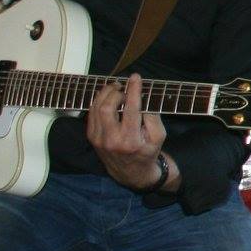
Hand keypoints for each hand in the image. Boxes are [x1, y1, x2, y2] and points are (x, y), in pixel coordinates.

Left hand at [87, 75, 169, 190]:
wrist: (131, 172)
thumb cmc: (147, 151)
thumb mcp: (159, 137)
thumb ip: (153, 117)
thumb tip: (141, 99)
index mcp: (130, 140)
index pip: (130, 109)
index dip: (133, 90)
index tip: (136, 78)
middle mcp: (111, 140)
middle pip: (107, 107)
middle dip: (115, 92)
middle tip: (124, 87)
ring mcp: (98, 139)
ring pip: (96, 108)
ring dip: (105, 94)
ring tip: (115, 89)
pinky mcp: (92, 137)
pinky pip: (91, 113)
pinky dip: (99, 102)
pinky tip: (107, 99)